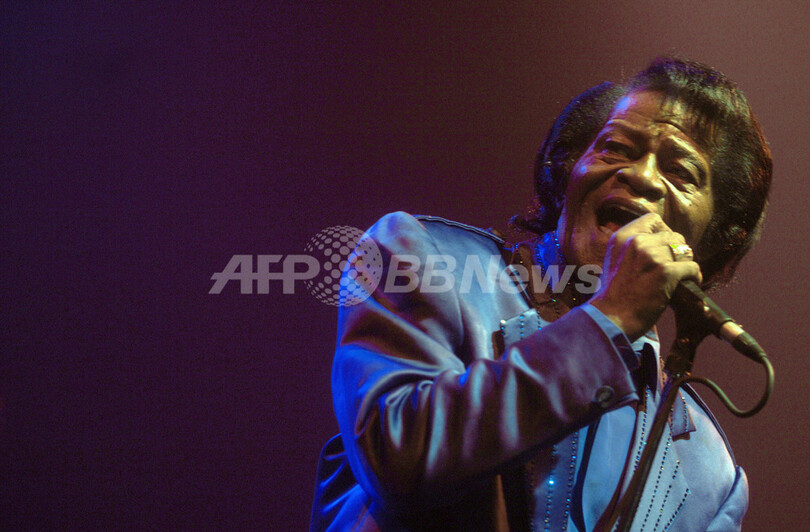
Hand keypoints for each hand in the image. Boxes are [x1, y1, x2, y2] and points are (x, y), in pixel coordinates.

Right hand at [589, 213, 701, 340]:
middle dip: (678, 251)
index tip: (664, 246)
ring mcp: (652, 256)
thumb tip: (661, 242)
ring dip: (686, 264)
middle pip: (674, 236)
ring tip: (681, 277)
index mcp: (622, 237)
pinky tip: (687, 285)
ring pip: (685, 251)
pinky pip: (692, 267)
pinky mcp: (666, 272)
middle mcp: (637, 242)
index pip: (653, 219)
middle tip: (674, 267)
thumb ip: (632, 247)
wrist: (612, 317)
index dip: (664, 231)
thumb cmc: (615, 294)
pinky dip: (694, 277)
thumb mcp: (615, 260)